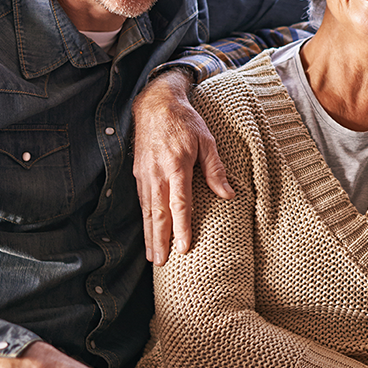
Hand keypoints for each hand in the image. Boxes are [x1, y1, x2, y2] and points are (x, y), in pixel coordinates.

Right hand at [131, 69, 232, 264]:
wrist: (155, 105)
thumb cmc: (185, 122)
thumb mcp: (206, 141)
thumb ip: (215, 170)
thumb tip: (228, 195)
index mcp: (176, 166)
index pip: (179, 203)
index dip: (182, 227)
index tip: (184, 247)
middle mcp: (157, 174)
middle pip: (159, 213)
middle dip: (160, 240)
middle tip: (162, 263)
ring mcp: (145, 174)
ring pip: (147, 211)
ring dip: (149, 235)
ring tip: (153, 256)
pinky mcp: (139, 174)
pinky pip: (142, 202)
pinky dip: (145, 220)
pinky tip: (148, 233)